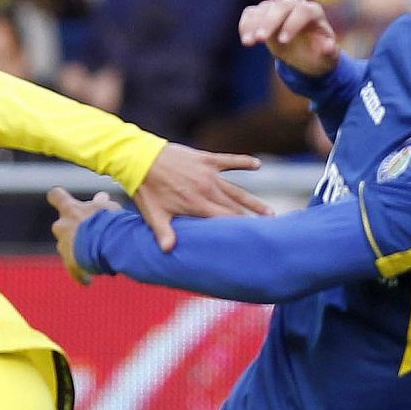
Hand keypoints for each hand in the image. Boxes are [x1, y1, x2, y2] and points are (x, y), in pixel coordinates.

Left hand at [48, 188, 120, 284]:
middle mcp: (62, 226)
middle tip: (92, 235)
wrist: (109, 243)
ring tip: (96, 258)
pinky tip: (88, 280)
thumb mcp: (108, 208)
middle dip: (74, 231)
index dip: (58, 198)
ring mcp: (64, 246)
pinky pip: (74, 271)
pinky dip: (81, 275)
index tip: (61, 198)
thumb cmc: (110, 221)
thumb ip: (101, 204)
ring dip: (78, 252)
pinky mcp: (70, 265)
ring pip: (67, 248)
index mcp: (70, 209)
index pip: (56, 196)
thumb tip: (101, 197)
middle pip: (62, 226)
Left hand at [135, 143, 270, 250]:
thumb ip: (164, 233)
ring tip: (269, 212)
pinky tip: (258, 165)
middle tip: (269, 229)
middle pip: (236, 208)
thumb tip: (168, 251)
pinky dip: (243, 162)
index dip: (240, 230)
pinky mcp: (206, 159)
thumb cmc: (147, 189)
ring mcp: (209, 174)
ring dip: (253, 201)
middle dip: (252, 219)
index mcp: (197, 205)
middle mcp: (208, 190)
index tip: (254, 239)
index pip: (225, 220)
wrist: (140, 157)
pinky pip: (230, 161)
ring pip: (237, 190)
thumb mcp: (154, 214)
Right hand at [239, 0, 339, 77]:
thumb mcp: (328, 59)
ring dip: (254, 24)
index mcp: (314, 13)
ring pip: (264, 8)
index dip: (292, 24)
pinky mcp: (263, 14)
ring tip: (249, 43)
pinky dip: (246, 24)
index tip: (283, 42)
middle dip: (269, 22)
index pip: (303, 11)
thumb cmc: (319, 56)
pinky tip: (246, 39)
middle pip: (281, 6)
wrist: (305, 54)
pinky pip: (251, 13)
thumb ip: (330, 52)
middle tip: (260, 39)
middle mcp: (295, 5)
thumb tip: (328, 46)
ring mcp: (278, 8)